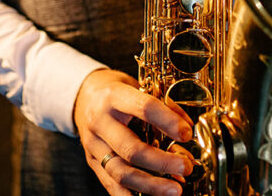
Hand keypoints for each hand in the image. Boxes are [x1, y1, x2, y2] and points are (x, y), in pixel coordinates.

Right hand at [73, 69, 194, 195]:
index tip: (187, 134)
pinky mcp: (92, 162)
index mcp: (114, 96)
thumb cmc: (118, 93)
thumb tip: (187, 130)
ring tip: (175, 189)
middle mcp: (99, 121)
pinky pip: (111, 184)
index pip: (144, 108)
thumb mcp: (138, 87)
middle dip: (162, 162)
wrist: (84, 97)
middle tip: (185, 167)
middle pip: (130, 148)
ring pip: (121, 172)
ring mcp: (93, 144)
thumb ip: (162, 105)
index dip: (168, 122)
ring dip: (151, 185)